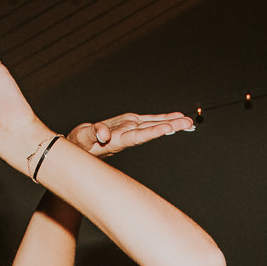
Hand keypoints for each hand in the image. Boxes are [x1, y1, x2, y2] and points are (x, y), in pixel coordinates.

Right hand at [66, 112, 192, 158]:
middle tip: (188, 124)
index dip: (153, 132)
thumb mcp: (82, 138)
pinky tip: (174, 118)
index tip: (168, 128)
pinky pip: (148, 122)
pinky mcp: (128, 125)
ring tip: (188, 121)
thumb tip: (103, 133)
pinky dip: (161, 119)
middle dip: (170, 126)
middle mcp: (127, 136)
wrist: (78, 147)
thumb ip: (92, 134)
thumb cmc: (78, 144)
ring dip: (171, 122)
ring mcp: (129, 130)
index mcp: (117, 141)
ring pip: (153, 125)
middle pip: (152, 130)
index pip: (139, 136)